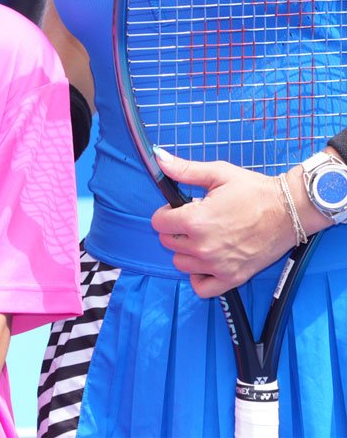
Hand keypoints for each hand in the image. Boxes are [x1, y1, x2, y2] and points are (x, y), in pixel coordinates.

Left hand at [150, 149, 293, 296]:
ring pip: (181, 263)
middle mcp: (204, 247)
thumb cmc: (254, 191)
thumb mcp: (217, 174)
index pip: (159, 223)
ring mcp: (218, 266)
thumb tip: (159, 158)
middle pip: (168, 242)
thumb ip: (184, 170)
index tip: (179, 208)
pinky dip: (199, 277)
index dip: (166, 212)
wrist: (289, 211)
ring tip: (203, 236)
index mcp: (196, 220)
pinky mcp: (233, 278)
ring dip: (185, 250)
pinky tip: (206, 261)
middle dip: (175, 229)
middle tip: (195, 219)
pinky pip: (202, 288)